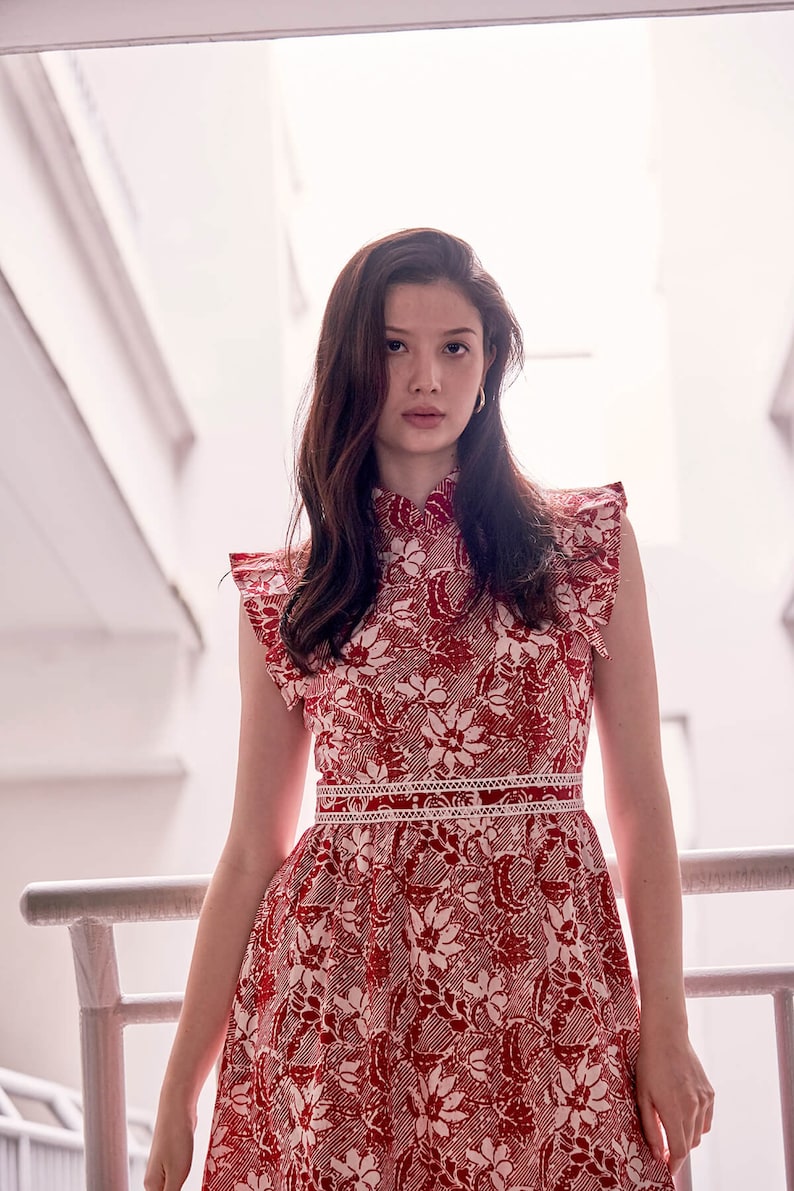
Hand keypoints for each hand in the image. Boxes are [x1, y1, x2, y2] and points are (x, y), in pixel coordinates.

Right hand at [143, 1100, 194, 1190]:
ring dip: (181, 1188)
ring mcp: (163, 1168)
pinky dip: (184, 1182)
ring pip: (172, 1188)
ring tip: (187, 1180)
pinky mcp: (173, 1159)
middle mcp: (154, 1179)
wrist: (177, 1107)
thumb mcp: (176, 1174)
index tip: (179, 1187)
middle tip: (185, 1183)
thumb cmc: (176, 1138)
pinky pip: (178, 1177)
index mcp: (152, 1186)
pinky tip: (190, 1180)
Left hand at [635, 1023, 713, 1173]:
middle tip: (665, 1144)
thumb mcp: (642, 1096)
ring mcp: (704, 1100)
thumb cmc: (650, 1064)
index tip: (668, 1168)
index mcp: (674, 1110)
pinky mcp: (710, 1093)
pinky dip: (697, 1123)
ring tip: (673, 1124)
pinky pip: (706, 1119)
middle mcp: (693, 1107)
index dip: (674, 1164)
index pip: (680, 1150)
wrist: (667, 1036)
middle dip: (678, 1149)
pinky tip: (684, 1112)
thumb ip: (650, 1128)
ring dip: (688, 1136)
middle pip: (690, 1144)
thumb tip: (658, 1154)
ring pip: (699, 1133)